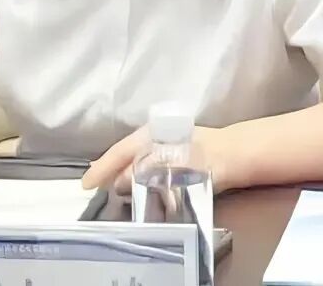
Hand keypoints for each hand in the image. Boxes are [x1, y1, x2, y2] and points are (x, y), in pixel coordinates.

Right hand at [81, 125, 242, 195]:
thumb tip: (121, 182)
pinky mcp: (174, 157)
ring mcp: (164, 146)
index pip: (119, 151)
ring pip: (135, 160)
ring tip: (107, 188)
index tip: (86, 183)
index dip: (101, 168)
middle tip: (92, 186)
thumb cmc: (207, 156)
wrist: (237, 155)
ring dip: (123, 174)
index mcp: (151, 134)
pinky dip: (138, 177)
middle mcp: (154, 137)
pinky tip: (134, 187)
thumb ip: (146, 172)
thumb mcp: (174, 164)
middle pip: (125, 154)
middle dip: (109, 169)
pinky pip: (148, 167)